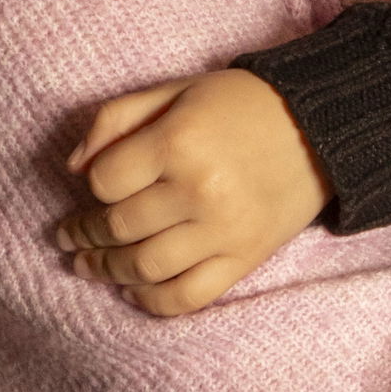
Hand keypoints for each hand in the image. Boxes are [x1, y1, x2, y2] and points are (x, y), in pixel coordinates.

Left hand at [60, 70, 333, 316]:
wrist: (320, 128)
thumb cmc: (240, 104)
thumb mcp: (176, 90)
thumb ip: (117, 119)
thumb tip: (72, 168)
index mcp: (180, 141)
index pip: (106, 180)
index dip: (91, 185)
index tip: (96, 185)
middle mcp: (201, 190)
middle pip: (120, 227)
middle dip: (85, 234)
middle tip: (70, 235)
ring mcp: (224, 231)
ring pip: (145, 267)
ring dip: (107, 270)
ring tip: (88, 265)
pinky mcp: (245, 259)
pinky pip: (187, 297)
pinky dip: (152, 301)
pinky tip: (132, 290)